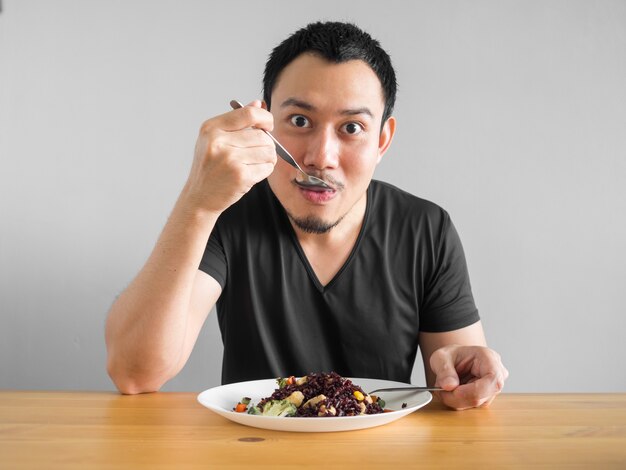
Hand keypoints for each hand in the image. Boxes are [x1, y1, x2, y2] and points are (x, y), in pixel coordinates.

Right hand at [184, 100, 276, 214]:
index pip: (249, 113)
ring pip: (268, 151)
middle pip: (262, 135)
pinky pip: (267, 167)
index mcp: (211, 128)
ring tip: (253, 163)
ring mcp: (229, 159)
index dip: (265, 118)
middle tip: (257, 153)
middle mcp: (218, 141)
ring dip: (267, 158)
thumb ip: (237, 121)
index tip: (268, 126)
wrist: (199, 198)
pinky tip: (251, 173)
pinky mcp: (241, 176)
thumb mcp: (215, 140)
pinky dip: (264, 171)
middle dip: (266, 144)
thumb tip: (258, 103)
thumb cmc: (209, 168)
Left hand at [429, 344, 508, 409]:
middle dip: (456, 397)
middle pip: (481, 396)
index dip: (472, 391)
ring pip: (475, 404)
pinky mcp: (486, 398)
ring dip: (456, 400)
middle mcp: (497, 375)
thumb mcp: (441, 357)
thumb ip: (444, 370)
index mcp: (489, 358)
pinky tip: (453, 391)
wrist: (455, 359)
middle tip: (440, 389)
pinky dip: (458, 402)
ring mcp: (493, 389)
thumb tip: (449, 386)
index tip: (452, 390)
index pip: (492, 380)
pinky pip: (471, 406)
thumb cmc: (451, 355)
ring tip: (447, 386)